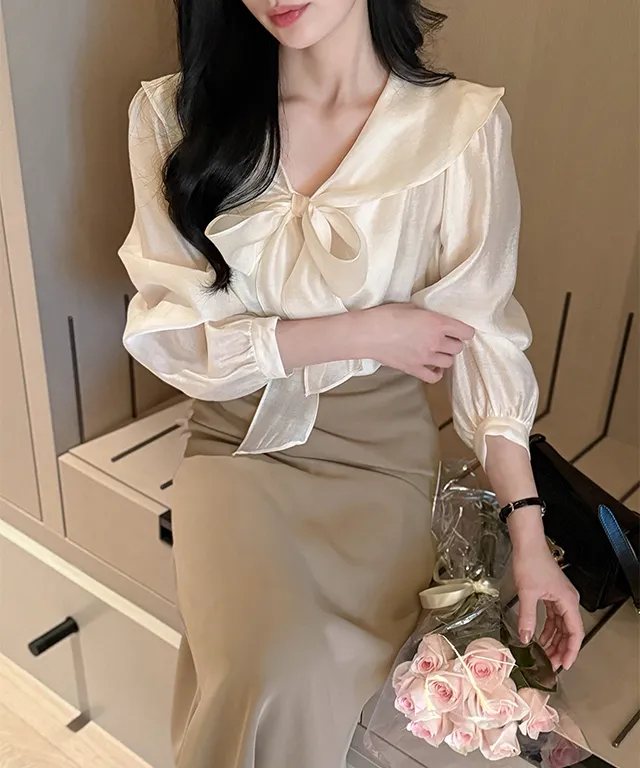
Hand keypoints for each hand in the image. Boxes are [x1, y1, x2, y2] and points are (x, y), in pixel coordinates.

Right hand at [362, 304, 474, 382]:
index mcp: (437, 324)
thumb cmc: (386, 315)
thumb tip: (434, 321)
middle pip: (458, 348)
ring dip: (446, 356)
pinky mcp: (414, 369)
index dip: (465, 331)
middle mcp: (435, 342)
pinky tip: (433, 367)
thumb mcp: (412, 307)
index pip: (466, 332)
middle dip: (454, 343)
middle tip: (445, 339)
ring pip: (449, 362)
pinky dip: (437, 373)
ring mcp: (425, 358)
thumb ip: (428, 316)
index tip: (460, 330)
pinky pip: (434, 377)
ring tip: (437, 351)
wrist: (367, 333)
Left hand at [513, 541, 583, 670]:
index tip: (564, 665)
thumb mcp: (527, 593)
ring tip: (545, 655)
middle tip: (551, 664)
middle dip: (561, 649)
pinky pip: (553, 617)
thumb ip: (527, 617)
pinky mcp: (552, 594)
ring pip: (561, 625)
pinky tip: (540, 637)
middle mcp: (568, 601)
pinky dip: (548, 628)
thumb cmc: (531, 563)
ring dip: (554, 640)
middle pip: (569, 631)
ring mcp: (560, 597)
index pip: (575, 633)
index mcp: (568, 601)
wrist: (528, 544)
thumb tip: (525, 638)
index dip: (571, 651)